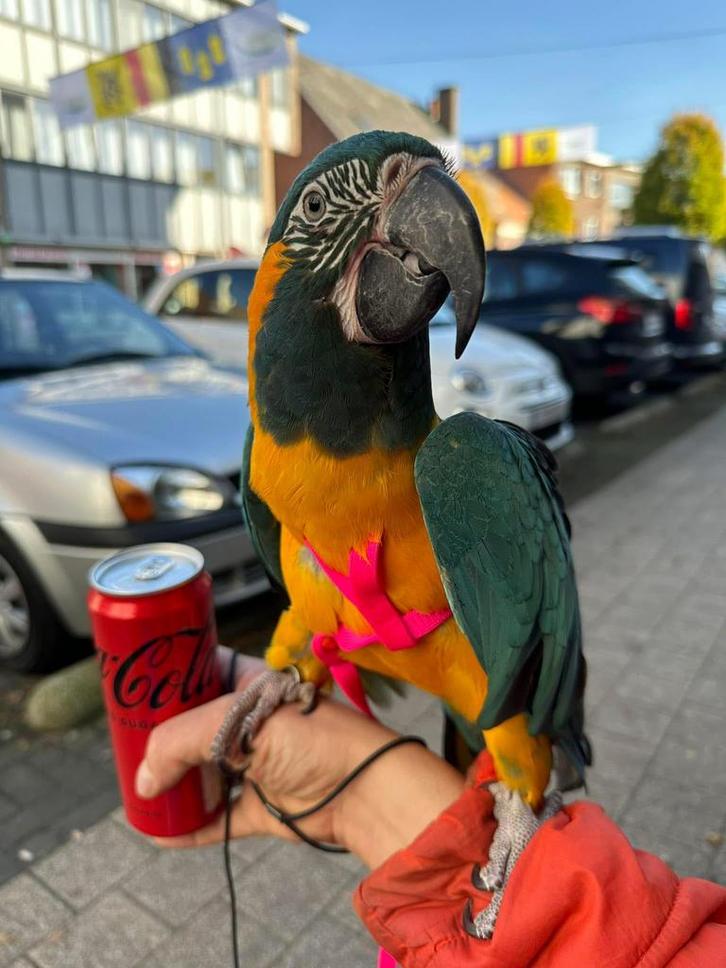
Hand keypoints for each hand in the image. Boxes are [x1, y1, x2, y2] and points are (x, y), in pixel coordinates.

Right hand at [135, 648, 463, 865]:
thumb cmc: (312, 737)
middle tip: (126, 748)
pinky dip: (190, 827)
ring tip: (138, 791)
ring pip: (203, 774)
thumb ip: (181, 743)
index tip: (133, 691)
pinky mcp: (263, 807)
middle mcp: (252, 723)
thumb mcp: (239, 723)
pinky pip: (217, 818)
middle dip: (162, 740)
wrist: (364, 787)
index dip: (168, 682)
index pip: (201, 674)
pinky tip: (159, 832)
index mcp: (251, 686)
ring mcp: (258, 765)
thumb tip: (144, 781)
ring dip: (173, 785)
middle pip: (195, 729)